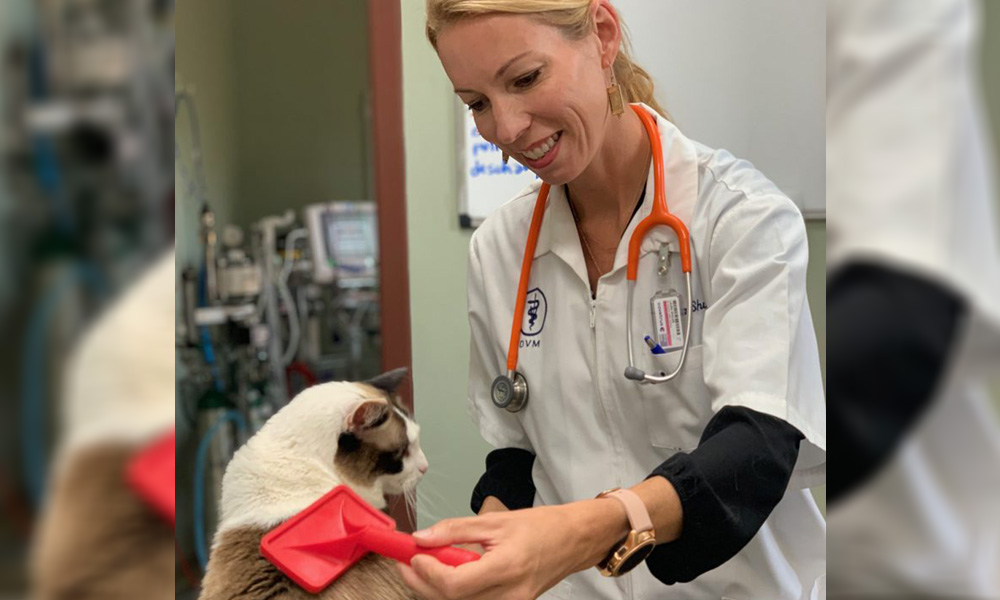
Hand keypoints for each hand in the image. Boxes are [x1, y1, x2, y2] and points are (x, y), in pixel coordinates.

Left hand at [397, 500, 628, 599]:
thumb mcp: (495, 520)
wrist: (574, 541)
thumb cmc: (542, 527)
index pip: (454, 584)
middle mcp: (509, 595)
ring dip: (437, 589)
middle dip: (422, 583)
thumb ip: (455, 530)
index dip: (427, 573)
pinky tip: (451, 575)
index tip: (412, 555)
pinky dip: (456, 593)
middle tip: (409, 562)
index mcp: (506, 568)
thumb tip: (422, 538)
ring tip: (429, 565)